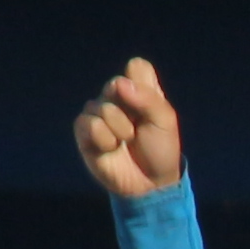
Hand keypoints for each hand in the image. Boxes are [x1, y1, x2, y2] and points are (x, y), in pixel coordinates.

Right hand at [74, 57, 183, 199]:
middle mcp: (116, 97)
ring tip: (126, 141)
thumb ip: (148, 98)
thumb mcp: (165, 122)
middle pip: (116, 84)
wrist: (150, 182)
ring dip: (119, 128)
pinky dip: (105, 139)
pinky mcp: (84, 131)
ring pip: (101, 106)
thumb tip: (119, 84)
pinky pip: (89, 124)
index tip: (153, 104)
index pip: (137, 67)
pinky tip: (111, 148)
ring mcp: (98, 112)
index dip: (144, 84)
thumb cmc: (160, 149)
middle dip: (132, 110)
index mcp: (140, 90)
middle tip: (139, 128)